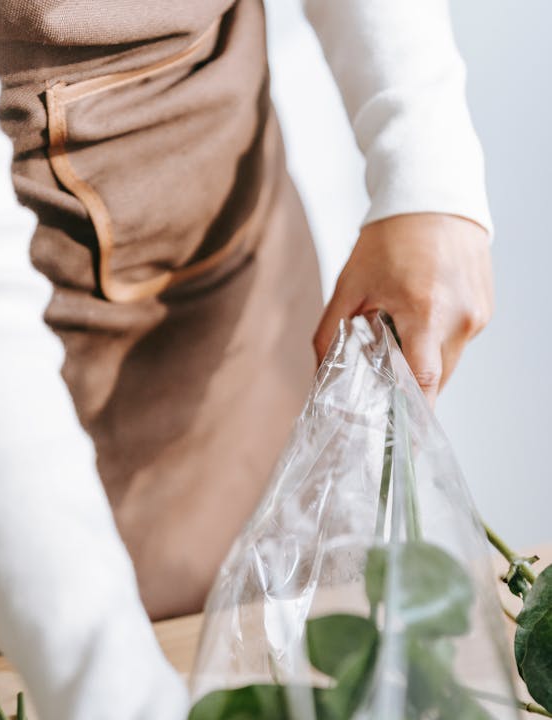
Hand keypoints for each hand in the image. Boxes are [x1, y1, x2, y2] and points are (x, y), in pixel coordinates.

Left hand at [313, 213, 493, 405]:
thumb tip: (320, 376)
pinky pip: (458, 343)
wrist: (434, 197)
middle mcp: (460, 317)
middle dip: (410, 385)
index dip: (412, 413)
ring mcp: (478, 314)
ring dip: (424, 361)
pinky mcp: (486, 309)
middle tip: (385, 378)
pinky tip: (422, 315)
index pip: (424, 380)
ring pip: (449, 363)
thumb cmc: (389, 239)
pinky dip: (438, 341)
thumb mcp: (350, 286)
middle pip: (435, 379)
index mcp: (426, 311)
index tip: (402, 437)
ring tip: (402, 333)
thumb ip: (331, 335)